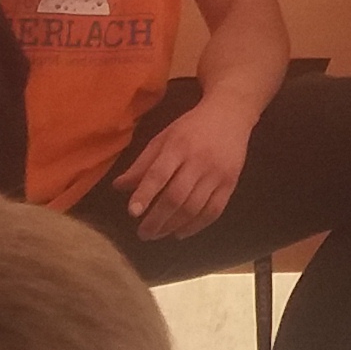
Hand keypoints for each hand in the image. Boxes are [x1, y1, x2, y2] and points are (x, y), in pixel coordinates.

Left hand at [120, 99, 255, 238]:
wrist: (230, 115)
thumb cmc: (191, 127)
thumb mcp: (163, 138)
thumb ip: (142, 164)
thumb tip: (119, 187)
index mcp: (178, 146)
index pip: (159, 174)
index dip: (145, 194)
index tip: (133, 212)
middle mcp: (199, 161)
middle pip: (176, 196)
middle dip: (157, 219)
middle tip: (143, 234)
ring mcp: (217, 174)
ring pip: (194, 208)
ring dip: (173, 226)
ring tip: (158, 234)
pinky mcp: (231, 183)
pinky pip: (213, 211)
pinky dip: (196, 226)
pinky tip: (180, 233)